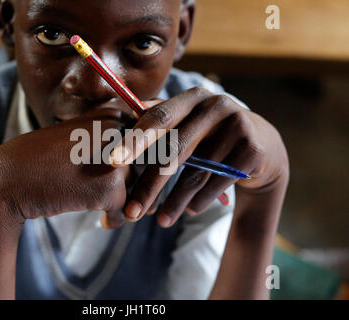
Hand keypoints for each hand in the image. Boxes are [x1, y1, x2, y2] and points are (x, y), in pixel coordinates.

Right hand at [0, 107, 135, 227]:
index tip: (126, 176)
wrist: (9, 178)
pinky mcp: (110, 188)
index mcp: (113, 114)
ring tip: (110, 211)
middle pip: (145, 165)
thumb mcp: (83, 137)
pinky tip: (103, 222)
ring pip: (138, 189)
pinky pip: (126, 211)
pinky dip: (116, 219)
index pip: (147, 141)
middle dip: (139, 186)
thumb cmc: (43, 158)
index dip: (139, 162)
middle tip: (129, 200)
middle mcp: (120, 132)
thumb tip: (151, 169)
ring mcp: (117, 160)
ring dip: (127, 204)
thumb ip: (115, 144)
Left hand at [109, 87, 288, 227]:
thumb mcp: (187, 123)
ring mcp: (237, 125)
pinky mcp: (252, 148)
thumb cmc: (210, 135)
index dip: (134, 140)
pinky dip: (200, 200)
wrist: (261, 146)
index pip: (158, 117)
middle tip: (130, 211)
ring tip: (160, 221)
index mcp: (192, 97)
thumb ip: (157, 123)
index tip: (112, 162)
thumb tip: (114, 133)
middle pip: (174, 150)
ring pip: (196, 172)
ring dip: (174, 201)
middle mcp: (215, 106)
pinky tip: (188, 210)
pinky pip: (217, 182)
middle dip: (150, 185)